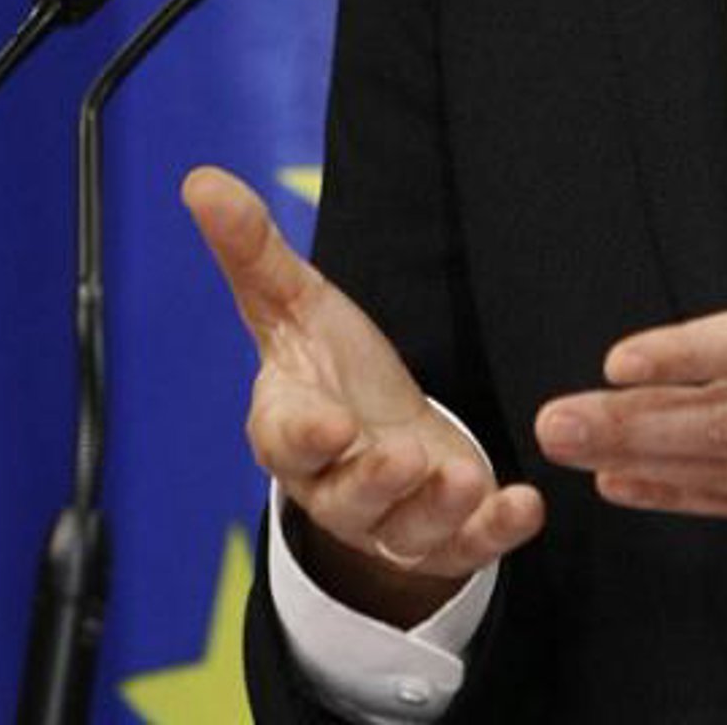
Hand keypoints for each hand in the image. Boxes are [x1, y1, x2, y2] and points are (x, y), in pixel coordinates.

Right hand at [182, 166, 543, 624]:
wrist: (376, 438)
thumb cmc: (328, 369)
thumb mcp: (293, 306)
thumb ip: (253, 251)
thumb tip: (201, 180)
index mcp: (291, 430)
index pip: (284, 440)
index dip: (303, 435)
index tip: (325, 424)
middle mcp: (336, 484)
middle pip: (347, 496)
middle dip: (375, 480)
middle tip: (404, 456)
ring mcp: (391, 517)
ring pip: (407, 529)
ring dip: (437, 509)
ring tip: (464, 478)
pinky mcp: (444, 534)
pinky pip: (467, 545)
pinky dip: (494, 532)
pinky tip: (525, 505)